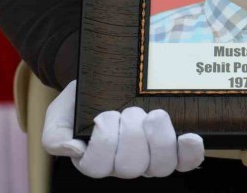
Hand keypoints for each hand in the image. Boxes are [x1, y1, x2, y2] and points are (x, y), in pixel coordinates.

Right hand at [41, 80, 203, 177]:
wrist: (108, 80)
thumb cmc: (82, 100)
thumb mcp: (60, 114)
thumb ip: (56, 135)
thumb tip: (73, 150)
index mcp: (97, 159)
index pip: (98, 166)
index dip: (104, 142)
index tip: (105, 115)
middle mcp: (126, 163)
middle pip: (132, 166)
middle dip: (131, 135)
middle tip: (130, 110)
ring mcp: (152, 157)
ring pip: (160, 166)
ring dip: (158, 139)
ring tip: (154, 115)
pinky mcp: (175, 148)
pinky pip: (187, 161)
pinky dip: (190, 151)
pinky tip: (190, 136)